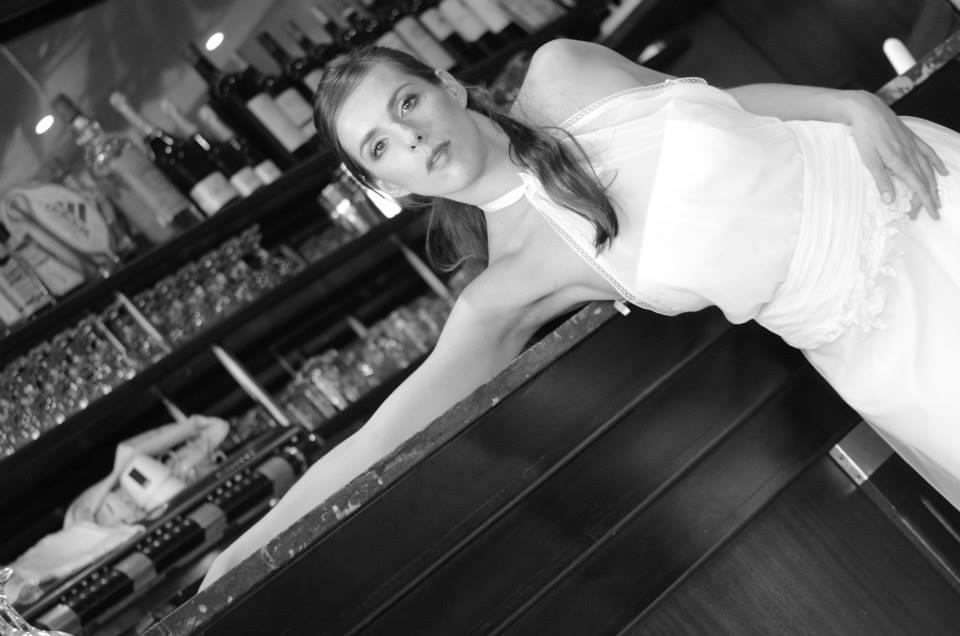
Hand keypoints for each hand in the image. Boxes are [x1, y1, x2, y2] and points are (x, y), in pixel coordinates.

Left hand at [847, 91, 947, 219]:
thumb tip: (890, 201)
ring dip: (934, 186)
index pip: (917, 187)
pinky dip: (936, 164)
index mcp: (900, 162)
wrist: (867, 110)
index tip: (930, 214)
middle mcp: (910, 154)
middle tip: (931, 213)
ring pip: (928, 169)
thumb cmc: (865, 135)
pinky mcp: (912, 138)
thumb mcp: (869, 160)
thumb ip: (881, 180)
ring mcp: (913, 145)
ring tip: (936, 199)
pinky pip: (928, 153)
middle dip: (929, 198)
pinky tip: (942, 172)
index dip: (925, 202)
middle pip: (925, 180)